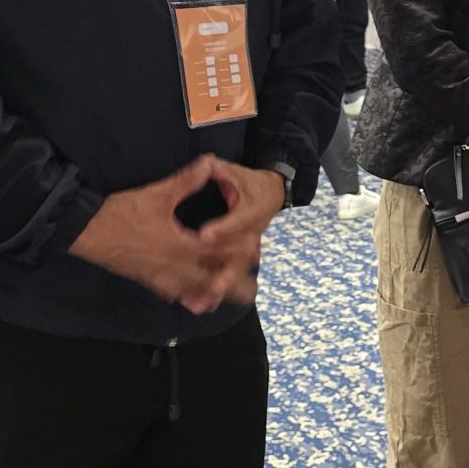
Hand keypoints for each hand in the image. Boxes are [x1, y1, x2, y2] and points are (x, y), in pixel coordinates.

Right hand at [69, 155, 239, 312]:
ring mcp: (160, 277)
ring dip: (212, 294)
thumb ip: (186, 181)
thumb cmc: (121, 213)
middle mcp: (173, 266)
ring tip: (228, 300)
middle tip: (251, 289)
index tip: (254, 249)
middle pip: (209, 280)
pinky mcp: (148, 281)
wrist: (86, 232)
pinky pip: (172, 295)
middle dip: (231, 283)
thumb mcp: (157, 194)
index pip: (216, 250)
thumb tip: (209, 163)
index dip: (236, 250)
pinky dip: (187, 298)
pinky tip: (193, 301)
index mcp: (180, 244)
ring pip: (192, 292)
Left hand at [194, 160, 288, 305]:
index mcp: (251, 211)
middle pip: (239, 257)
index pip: (236, 221)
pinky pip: (227, 277)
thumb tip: (208, 162)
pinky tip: (198, 305)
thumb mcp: (234, 172)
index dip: (221, 228)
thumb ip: (218, 169)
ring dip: (220, 289)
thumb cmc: (249, 182)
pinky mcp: (239, 258)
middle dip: (226, 273)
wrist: (271, 193)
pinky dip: (214, 292)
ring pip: (234, 272)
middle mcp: (251, 234)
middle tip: (214, 286)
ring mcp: (247, 250)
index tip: (204, 236)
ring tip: (204, 303)